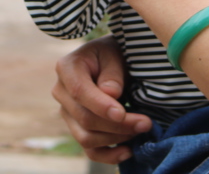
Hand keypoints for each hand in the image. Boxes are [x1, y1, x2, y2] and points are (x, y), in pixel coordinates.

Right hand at [52, 36, 153, 162]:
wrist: (109, 59)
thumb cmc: (112, 53)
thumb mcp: (114, 52)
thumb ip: (112, 72)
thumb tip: (111, 94)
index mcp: (67, 68)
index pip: (80, 92)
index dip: (100, 106)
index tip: (122, 113)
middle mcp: (61, 93)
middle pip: (85, 119)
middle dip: (118, 125)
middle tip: (146, 123)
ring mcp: (68, 114)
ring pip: (87, 137)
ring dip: (116, 138)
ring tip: (142, 129)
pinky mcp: (78, 128)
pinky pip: (89, 150)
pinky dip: (108, 155)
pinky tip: (128, 151)